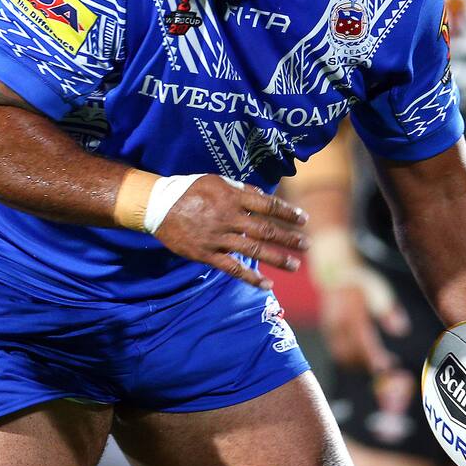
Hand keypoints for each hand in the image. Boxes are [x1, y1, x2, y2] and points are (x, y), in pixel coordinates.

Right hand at [154, 177, 306, 288]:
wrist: (158, 206)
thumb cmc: (189, 190)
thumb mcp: (216, 181)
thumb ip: (241, 190)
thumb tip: (264, 197)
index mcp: (233, 197)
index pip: (268, 206)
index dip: (288, 213)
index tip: (303, 219)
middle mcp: (229, 217)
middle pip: (266, 230)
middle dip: (289, 238)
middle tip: (307, 245)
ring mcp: (218, 238)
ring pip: (254, 250)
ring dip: (278, 258)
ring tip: (295, 265)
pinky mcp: (207, 254)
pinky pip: (233, 268)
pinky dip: (251, 277)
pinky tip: (267, 284)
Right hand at [317, 263, 413, 412]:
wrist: (335, 272)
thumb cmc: (361, 282)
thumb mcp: (380, 291)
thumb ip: (390, 312)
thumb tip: (401, 331)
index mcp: (352, 314)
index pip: (363, 344)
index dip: (375, 359)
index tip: (388, 365)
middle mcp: (338, 324)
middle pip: (350, 355)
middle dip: (367, 365)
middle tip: (385, 366)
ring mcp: (329, 328)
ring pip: (342, 356)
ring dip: (358, 364)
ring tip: (375, 362)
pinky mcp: (327, 331)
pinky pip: (337, 351)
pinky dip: (350, 358)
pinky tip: (362, 354)